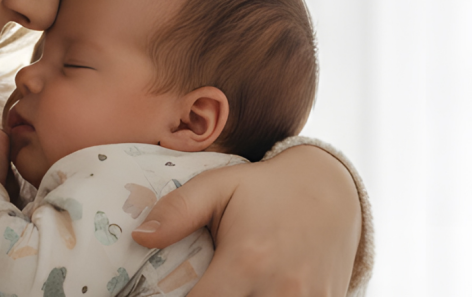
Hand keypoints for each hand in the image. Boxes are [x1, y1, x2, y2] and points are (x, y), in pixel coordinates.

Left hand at [131, 145, 361, 296]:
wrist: (332, 190)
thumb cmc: (264, 189)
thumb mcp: (218, 186)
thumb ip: (177, 210)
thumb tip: (139, 237)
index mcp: (246, 261)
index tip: (166, 295)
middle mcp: (279, 289)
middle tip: (203, 288)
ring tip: (228, 289)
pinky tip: (256, 291)